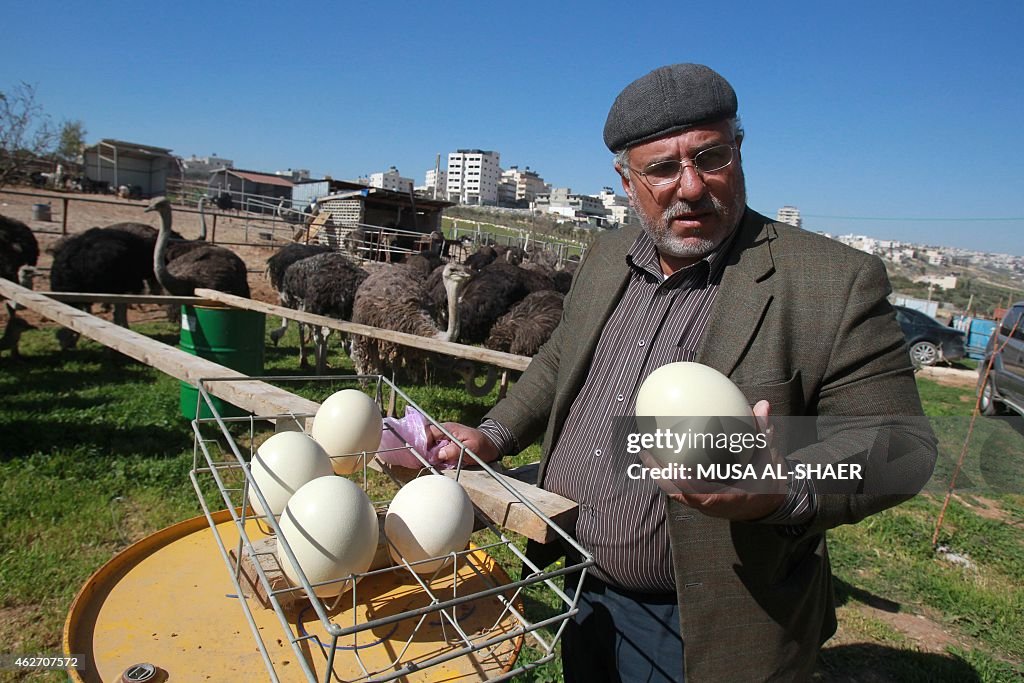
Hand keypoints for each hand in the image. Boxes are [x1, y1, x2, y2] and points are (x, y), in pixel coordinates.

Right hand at [427, 422, 500, 464]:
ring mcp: (444, 442)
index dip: (422, 442)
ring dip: (428, 458)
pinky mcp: (446, 450)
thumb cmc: (482, 445)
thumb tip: (437, 455)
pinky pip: (436, 455)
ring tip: (426, 467)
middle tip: (421, 463)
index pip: (428, 432)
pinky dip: (435, 461)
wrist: (491, 447)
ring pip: (429, 449)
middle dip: (422, 452)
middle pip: (426, 441)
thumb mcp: (471, 447)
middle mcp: (443, 434)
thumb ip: (454, 450)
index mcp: (447, 429)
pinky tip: (435, 467)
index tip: (421, 455)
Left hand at [640, 400, 786, 520]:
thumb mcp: (768, 458)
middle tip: (646, 453)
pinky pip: (680, 488)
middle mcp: (712, 504)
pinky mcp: (699, 499)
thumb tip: (763, 405)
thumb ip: (763, 432)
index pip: (704, 496)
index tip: (673, 469)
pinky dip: (668, 474)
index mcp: (730, 498)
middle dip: (662, 476)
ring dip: (660, 474)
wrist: (768, 504)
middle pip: (680, 494)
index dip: (686, 484)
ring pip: (676, 492)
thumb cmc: (768, 479)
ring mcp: (703, 504)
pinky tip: (658, 455)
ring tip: (645, 452)